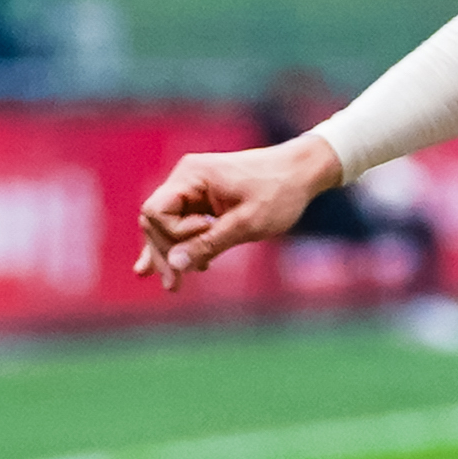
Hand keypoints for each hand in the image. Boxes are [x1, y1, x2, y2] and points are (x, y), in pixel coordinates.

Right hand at [133, 130, 342, 291]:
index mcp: (192, 175)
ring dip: (170, 254)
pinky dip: (182, 246)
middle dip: (163, 253)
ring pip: (165, 225)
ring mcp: (192, 187)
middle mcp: (186, 178)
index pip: (156, 212)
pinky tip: (173, 268)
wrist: (302, 172)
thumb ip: (208, 244)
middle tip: (173, 286)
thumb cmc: (279, 192)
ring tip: (172, 286)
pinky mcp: (202, 198)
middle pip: (155, 221)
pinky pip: (181, 223)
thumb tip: (173, 265)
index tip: (207, 232)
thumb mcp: (246, 223)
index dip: (174, 233)